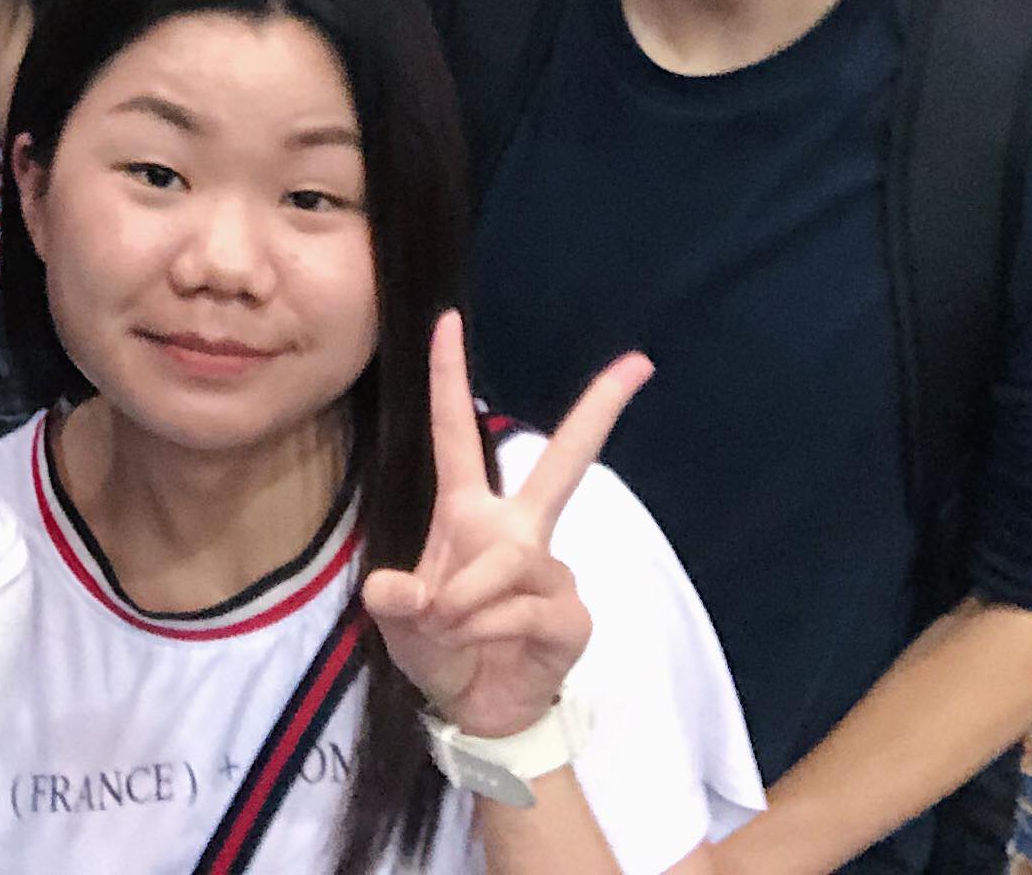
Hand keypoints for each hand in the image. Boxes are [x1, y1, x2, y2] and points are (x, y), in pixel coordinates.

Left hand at [363, 313, 652, 741]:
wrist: (476, 712)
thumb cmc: (440, 650)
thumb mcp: (396, 623)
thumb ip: (392, 601)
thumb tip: (410, 591)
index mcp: (467, 513)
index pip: (455, 434)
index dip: (447, 376)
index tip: (446, 318)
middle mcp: (516, 531)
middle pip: (565, 462)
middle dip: (600, 409)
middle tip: (639, 361)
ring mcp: (551, 570)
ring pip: (508, 562)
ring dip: (465, 600)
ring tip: (450, 627)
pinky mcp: (572, 615)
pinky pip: (524, 610)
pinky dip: (491, 629)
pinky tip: (489, 646)